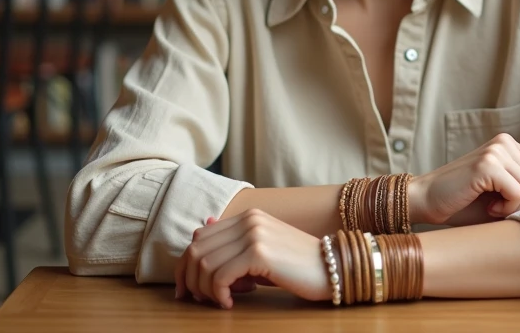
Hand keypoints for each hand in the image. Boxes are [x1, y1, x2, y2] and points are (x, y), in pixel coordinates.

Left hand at [173, 209, 329, 308]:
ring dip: (205, 290)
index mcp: (247, 216)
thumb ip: (234, 241)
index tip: (188, 290)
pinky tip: (230, 302)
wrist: (332, 267)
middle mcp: (248, 220)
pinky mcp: (258, 253)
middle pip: (196, 251)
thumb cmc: (297, 265)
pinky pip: (220, 276)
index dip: (186, 266)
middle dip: (191, 281)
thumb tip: (201, 228)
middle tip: (200, 300)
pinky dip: (219, 294)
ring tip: (222, 300)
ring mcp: (253, 234)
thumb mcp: (263, 249)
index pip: (199, 238)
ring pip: (204, 265)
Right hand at [410, 133, 519, 226]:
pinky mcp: (488, 164)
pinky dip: (506, 208)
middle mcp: (506, 143)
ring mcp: (497, 151)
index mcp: (511, 147)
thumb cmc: (464, 204)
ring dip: (517, 208)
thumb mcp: (503, 194)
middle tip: (502, 210)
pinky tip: (488, 207)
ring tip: (494, 208)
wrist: (426, 202)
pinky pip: (518, 192)